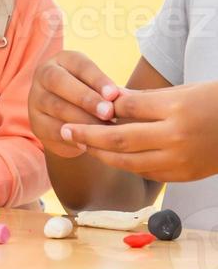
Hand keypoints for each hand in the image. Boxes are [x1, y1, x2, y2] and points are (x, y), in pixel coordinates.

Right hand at [30, 50, 120, 158]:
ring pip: (56, 106)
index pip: (79, 64)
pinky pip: (51, 129)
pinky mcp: (36, 122)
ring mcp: (36, 98)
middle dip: (85, 97)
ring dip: (81, 119)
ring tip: (104, 131)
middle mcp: (44, 74)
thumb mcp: (103, 90)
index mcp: (64, 60)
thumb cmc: (95, 99)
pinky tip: (89, 143)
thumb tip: (130, 99)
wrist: (71, 122)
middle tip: (108, 112)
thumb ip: (114, 93)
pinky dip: (72, 136)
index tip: (114, 94)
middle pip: (59, 81)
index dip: (97, 79)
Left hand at [61, 79, 217, 182]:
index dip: (100, 108)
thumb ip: (143, 101)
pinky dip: (124, 164)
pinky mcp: (183, 176)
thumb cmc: (211, 103)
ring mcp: (180, 161)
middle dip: (87, 135)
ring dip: (100, 153)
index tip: (78, 105)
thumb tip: (108, 101)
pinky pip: (145, 172)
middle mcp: (175, 137)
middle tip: (64, 129)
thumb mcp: (179, 92)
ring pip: (127, 162)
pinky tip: (109, 155)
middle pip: (119, 139)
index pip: (124, 109)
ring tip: (80, 143)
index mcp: (174, 110)